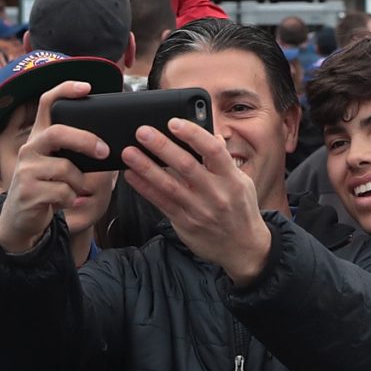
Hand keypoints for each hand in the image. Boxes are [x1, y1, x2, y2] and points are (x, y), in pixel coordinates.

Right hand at [0, 82, 111, 253]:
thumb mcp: (54, 164)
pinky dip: (71, 199)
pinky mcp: (29, 192)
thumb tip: (105, 143)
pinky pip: (65, 192)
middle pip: (58, 133)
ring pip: (67, 169)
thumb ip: (70, 150)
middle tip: (104, 150)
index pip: (47, 103)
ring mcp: (26, 170)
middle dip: (85, 140)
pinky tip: (61, 202)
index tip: (87, 87)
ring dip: (78, 183)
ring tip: (70, 190)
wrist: (20, 220)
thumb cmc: (46, 187)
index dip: (66, 90)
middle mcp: (29, 149)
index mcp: (38, 137)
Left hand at [121, 115, 269, 285]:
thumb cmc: (241, 210)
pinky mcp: (184, 223)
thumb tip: (211, 134)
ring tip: (129, 152)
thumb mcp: (242, 182)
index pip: (212, 151)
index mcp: (231, 179)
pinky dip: (145, 188)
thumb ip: (224, 160)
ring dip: (146, 167)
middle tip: (143, 132)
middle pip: (186, 166)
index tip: (174, 122)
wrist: (242, 249)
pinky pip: (161, 203)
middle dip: (162, 147)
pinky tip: (131, 175)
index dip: (193, 134)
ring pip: (169, 185)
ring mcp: (198, 210)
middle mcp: (215, 194)